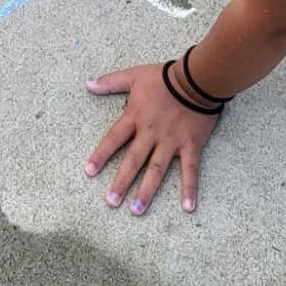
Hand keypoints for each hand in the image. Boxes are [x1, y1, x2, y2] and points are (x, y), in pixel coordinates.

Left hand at [84, 61, 219, 215]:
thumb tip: (88, 84)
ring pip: (156, 169)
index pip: (113, 139)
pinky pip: (190, 169)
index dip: (100, 155)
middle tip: (111, 202)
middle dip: (121, 182)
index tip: (89, 171)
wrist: (197, 78)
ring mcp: (171, 141)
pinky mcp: (190, 145)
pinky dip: (190, 188)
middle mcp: (151, 133)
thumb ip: (111, 82)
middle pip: (133, 160)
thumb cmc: (165, 77)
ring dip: (146, 191)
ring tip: (136, 210)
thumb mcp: (134, 75)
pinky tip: (188, 207)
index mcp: (136, 117)